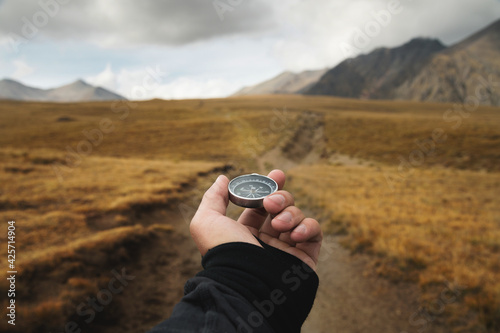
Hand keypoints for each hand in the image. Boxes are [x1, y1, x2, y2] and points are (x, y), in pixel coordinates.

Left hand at [190, 169, 321, 269]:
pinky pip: (314, 232)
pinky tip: (295, 234)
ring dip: (290, 213)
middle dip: (280, 197)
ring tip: (279, 224)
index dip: (269, 187)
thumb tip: (223, 179)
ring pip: (297, 216)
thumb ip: (213, 197)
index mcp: (244, 233)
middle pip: (282, 206)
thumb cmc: (223, 253)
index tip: (276, 174)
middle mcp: (266, 240)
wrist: (246, 284)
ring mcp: (287, 249)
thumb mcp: (206, 221)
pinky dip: (308, 226)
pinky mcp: (305, 257)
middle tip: (271, 203)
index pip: (260, 205)